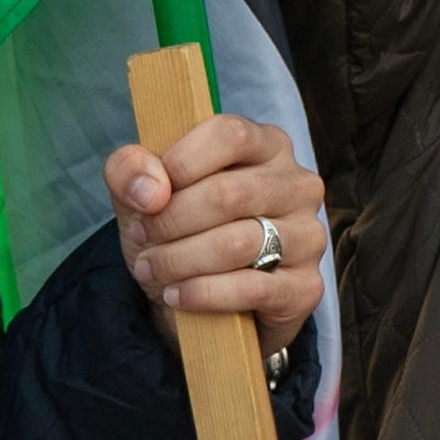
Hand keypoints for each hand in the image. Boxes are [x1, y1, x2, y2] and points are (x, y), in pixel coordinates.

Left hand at [105, 113, 329, 357]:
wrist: (203, 305)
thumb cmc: (180, 230)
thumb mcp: (142, 194)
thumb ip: (129, 170)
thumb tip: (149, 190)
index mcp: (267, 146)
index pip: (231, 134)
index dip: (181, 162)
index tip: (149, 195)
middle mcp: (298, 185)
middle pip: (230, 193)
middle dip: (170, 221)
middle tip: (141, 237)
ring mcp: (309, 236)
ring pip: (239, 243)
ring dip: (180, 260)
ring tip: (151, 269)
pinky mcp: (307, 285)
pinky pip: (253, 288)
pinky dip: (203, 294)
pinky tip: (177, 295)